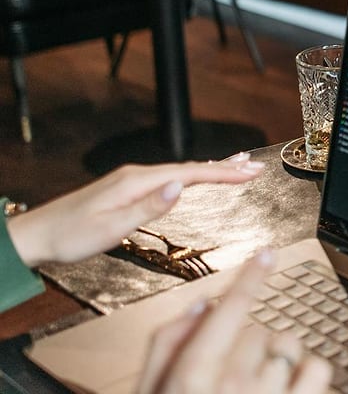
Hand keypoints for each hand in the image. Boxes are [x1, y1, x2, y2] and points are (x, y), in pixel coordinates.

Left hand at [7, 153, 264, 266]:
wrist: (38, 234)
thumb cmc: (71, 236)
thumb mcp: (111, 228)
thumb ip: (149, 207)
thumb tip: (180, 187)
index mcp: (138, 182)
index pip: (190, 174)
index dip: (223, 173)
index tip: (250, 172)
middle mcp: (138, 174)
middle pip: (191, 168)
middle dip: (225, 168)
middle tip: (255, 167)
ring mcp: (133, 179)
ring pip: (182, 171)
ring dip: (212, 169)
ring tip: (238, 165)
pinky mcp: (128, 188)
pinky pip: (170, 176)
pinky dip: (192, 174)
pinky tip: (196, 176)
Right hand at [137, 250, 331, 393]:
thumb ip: (165, 348)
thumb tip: (202, 304)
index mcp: (192, 379)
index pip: (228, 311)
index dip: (250, 277)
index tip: (267, 253)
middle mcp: (233, 388)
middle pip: (256, 328)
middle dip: (247, 342)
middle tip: (231, 374)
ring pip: (291, 344)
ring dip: (280, 356)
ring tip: (263, 381)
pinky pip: (320, 369)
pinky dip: (310, 372)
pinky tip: (291, 386)